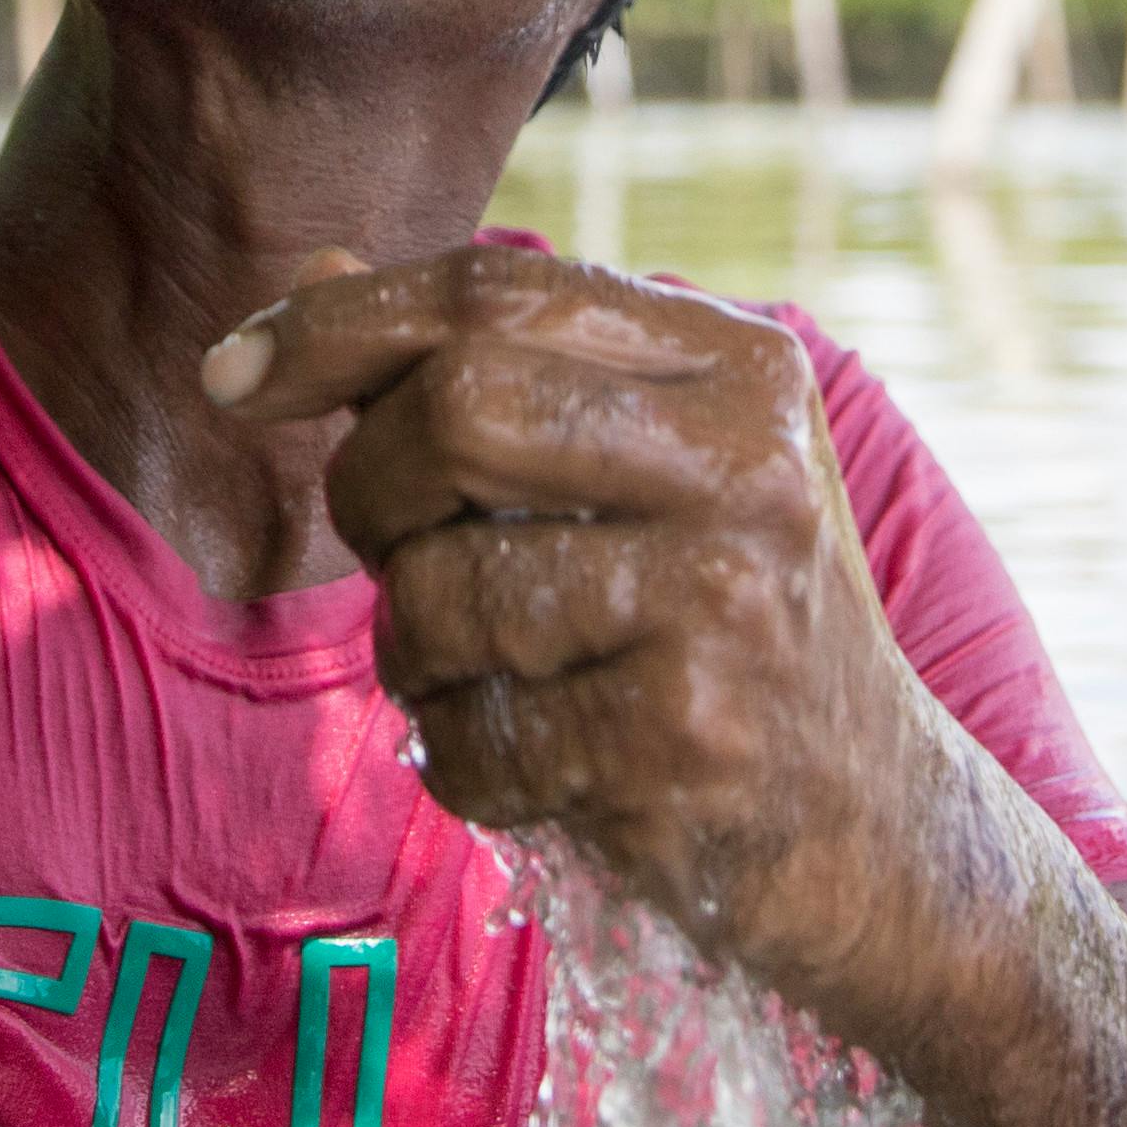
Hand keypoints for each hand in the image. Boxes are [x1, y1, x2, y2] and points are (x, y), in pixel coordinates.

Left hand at [203, 240, 1126, 1126]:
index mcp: (741, 365)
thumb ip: (495, 369)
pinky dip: (465, 763)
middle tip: (396, 552)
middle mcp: (747, 465)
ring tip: (491, 677)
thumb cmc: (738, 633)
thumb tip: (311, 281)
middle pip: (455, 410)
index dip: (338, 326)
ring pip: (443, 588)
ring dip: (417, 652)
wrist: (896, 845)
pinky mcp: (688, 747)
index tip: (230, 374)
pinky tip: (539, 764)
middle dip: (373, 489)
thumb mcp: (652, 467)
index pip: (497, 293)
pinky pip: (474, 739)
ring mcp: (724, 606)